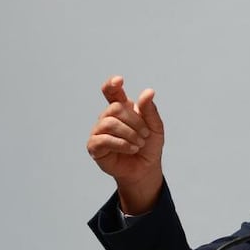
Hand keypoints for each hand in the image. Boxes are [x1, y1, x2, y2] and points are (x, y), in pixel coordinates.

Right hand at [86, 76, 164, 213]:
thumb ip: (150, 110)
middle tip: (145, 134)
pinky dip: (121, 144)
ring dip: (129, 134)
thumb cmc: (149, 146)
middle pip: (115, 108)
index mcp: (122, 109)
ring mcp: (99, 131)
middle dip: (134, 121)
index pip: (111, 92)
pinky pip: (103, 139)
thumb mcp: (155, 127)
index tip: (119, 81)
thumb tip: (148, 92)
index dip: (112, 84)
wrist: (146, 168)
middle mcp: (107, 118)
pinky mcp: (94, 146)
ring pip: (109, 123)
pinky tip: (132, 149)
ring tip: (139, 144)